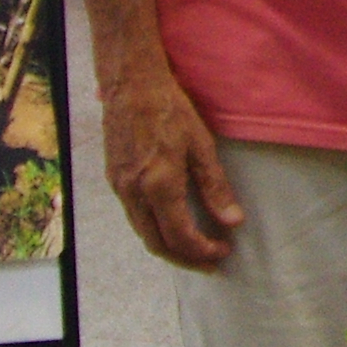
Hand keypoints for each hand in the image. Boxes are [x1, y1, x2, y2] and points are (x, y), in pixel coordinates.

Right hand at [101, 66, 245, 268]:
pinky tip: (170, 224)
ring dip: (168, 246)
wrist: (130, 84)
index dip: (203, 250)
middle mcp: (134, 193)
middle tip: (210, 262)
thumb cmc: (169, 109)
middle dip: (185, 259)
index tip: (223, 251)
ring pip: (143, 232)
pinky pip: (134, 216)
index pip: (181, 236)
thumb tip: (232, 221)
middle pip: (157, 244)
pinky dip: (153, 229)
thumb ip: (215, 187)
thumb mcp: (201, 146)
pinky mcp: (114, 179)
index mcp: (159, 186)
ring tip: (193, 248)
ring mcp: (120, 187)